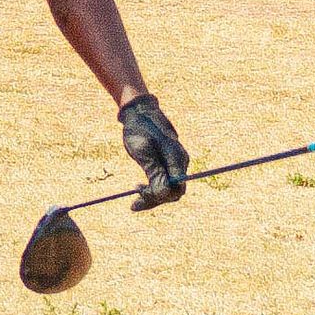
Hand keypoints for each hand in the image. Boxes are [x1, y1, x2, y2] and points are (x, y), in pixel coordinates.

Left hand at [118, 92, 187, 209]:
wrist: (139, 111)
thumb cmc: (140, 128)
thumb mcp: (143, 151)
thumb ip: (154, 172)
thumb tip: (163, 194)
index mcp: (177, 159)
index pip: (175, 190)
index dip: (158, 198)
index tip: (139, 197)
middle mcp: (180, 162)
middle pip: (173, 192)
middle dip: (154, 199)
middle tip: (133, 203)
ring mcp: (176, 162)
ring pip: (169, 188)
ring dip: (153, 196)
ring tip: (134, 197)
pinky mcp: (169, 162)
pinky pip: (165, 181)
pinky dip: (153, 188)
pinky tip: (139, 187)